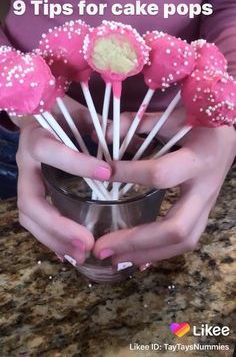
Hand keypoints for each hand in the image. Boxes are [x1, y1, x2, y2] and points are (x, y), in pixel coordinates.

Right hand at [15, 96, 111, 263]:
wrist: (36, 113)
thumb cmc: (60, 112)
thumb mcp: (79, 112)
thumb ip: (100, 124)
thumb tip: (128, 141)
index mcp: (36, 137)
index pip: (50, 151)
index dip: (75, 164)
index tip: (106, 174)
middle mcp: (25, 163)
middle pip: (30, 201)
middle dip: (58, 226)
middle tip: (87, 243)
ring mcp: (25, 180)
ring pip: (30, 217)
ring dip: (54, 240)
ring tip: (81, 255)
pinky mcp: (31, 193)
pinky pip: (34, 221)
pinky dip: (51, 239)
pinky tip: (69, 253)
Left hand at [93, 109, 235, 268]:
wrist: (229, 133)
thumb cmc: (201, 121)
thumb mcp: (171, 116)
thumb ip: (137, 123)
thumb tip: (98, 133)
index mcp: (199, 158)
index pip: (162, 174)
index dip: (130, 174)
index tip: (103, 175)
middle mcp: (205, 188)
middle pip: (176, 228)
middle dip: (136, 241)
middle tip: (101, 247)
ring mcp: (207, 204)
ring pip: (183, 241)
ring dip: (147, 253)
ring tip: (114, 258)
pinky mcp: (203, 212)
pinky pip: (185, 239)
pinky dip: (160, 251)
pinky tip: (137, 255)